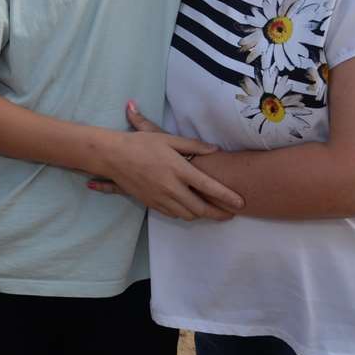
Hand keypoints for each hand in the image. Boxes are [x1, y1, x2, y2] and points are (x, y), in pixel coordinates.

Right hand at [84, 101, 241, 220]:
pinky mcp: (151, 204)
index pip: (209, 188)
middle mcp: (171, 188)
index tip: (241, 203)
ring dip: (201, 214)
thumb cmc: (141, 144)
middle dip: (218, 214)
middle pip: (201, 209)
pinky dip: (185, 213)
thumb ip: (193, 146)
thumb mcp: (168, 139)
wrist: (113, 156)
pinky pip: (174, 214)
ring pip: (188, 215)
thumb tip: (215, 149)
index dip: (227, 197)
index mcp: (179, 170)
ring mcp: (161, 198)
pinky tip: (189, 207)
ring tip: (211, 210)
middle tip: (230, 213)